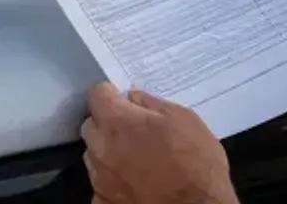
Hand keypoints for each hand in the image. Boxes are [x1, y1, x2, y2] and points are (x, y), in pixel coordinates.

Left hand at [80, 82, 236, 203]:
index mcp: (118, 123)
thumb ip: (151, 103)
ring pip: (94, 155)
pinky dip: (112, 180)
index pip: (96, 94)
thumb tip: (133, 97)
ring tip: (135, 159)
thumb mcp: (184, 119)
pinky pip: (100, 184)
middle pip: (90, 125)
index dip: (110, 93)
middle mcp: (101, 149)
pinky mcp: (102, 202)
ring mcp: (99, 180)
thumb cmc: (196, 162)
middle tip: (132, 130)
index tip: (122, 99)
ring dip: (108, 151)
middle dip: (107, 123)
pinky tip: (133, 183)